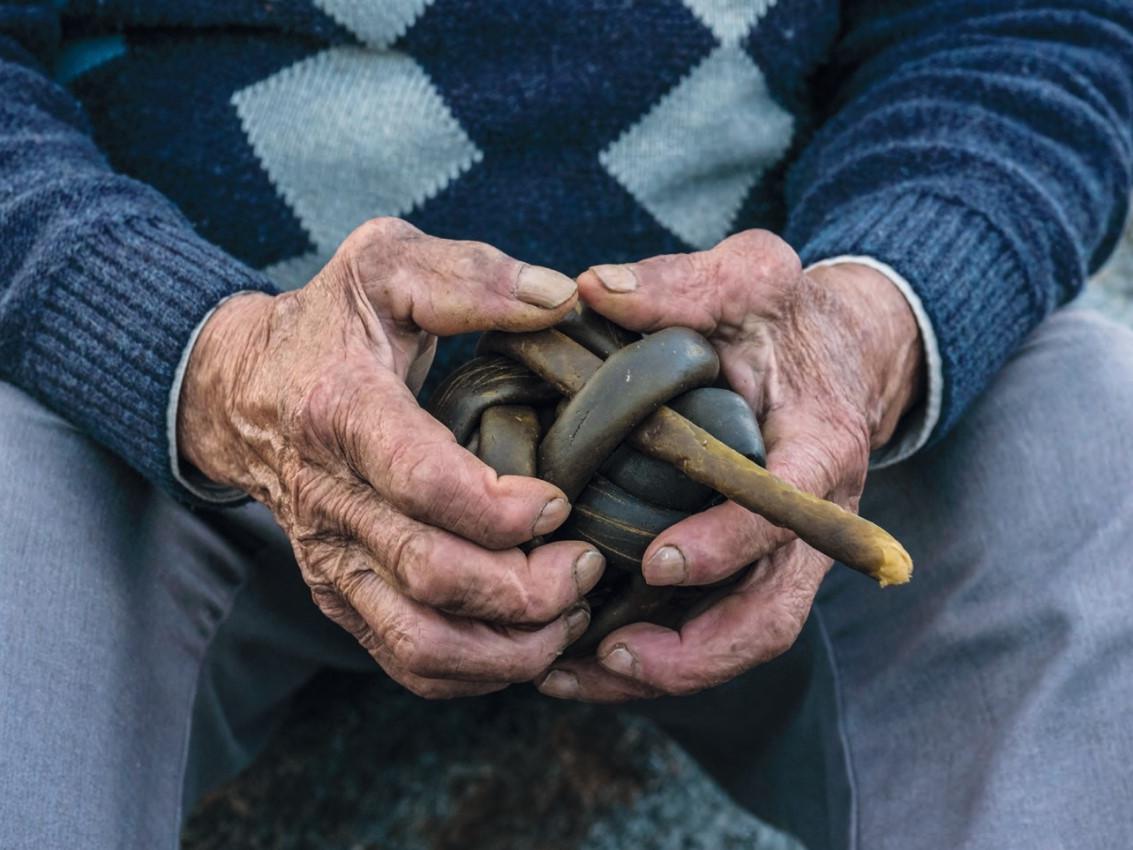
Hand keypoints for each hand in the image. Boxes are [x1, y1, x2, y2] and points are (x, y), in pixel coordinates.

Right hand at [178, 218, 605, 697]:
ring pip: (418, 641)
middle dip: (524, 588)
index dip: (499, 508)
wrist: (243, 389)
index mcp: (342, 411)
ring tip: (572, 614)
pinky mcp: (338, 594)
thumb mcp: (386, 266)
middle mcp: (329, 499)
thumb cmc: (329, 322)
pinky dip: (473, 672)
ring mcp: (329, 558)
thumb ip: (470, 276)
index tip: (560, 502)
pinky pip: (404, 661)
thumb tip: (563, 299)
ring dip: (507, 648)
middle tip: (587, 563)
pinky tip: (528, 644)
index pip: (421, 481)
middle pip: (430, 576)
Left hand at [537, 229, 922, 700]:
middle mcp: (812, 518)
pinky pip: (718, 628)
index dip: (727, 546)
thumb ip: (685, 283)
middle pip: (771, 614)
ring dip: (666, 672)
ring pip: (743, 638)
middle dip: (695, 652)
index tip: (657, 562)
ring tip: (575, 676)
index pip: (786, 517)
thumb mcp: (751, 279)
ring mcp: (787, 552)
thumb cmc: (787, 318)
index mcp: (818, 450)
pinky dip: (660, 656)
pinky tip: (586, 661)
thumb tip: (591, 290)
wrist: (836, 354)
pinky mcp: (755, 565)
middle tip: (609, 655)